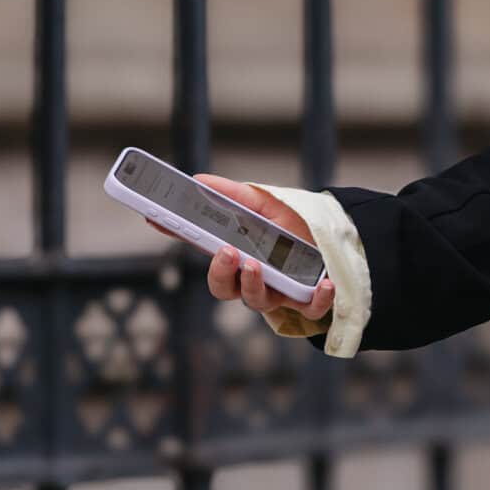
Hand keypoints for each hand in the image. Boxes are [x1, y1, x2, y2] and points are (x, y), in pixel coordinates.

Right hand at [143, 172, 335, 339]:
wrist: (334, 237)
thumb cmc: (294, 225)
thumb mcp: (264, 204)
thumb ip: (233, 195)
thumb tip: (199, 180)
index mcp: (237, 256)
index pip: (203, 251)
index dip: (178, 235)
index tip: (155, 217)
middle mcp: (252, 279)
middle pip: (224, 288)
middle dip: (220, 273)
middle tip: (226, 252)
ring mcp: (279, 292)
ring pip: (257, 302)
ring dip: (253, 284)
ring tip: (256, 264)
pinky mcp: (308, 300)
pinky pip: (310, 309)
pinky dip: (317, 299)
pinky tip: (323, 284)